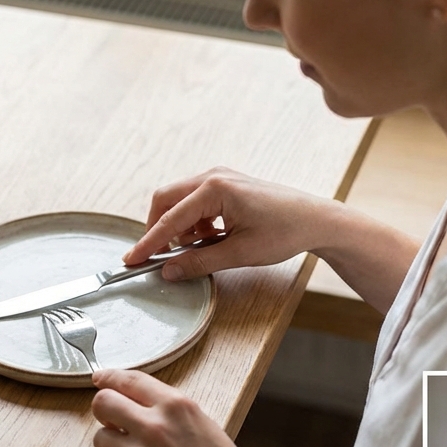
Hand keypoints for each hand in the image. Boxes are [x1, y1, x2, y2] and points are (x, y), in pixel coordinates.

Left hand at [89, 368, 272, 446]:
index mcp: (178, 407)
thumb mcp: (207, 429)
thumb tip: (141, 407)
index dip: (110, 377)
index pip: (130, 380)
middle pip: (103, 403)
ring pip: (100, 439)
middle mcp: (154, 426)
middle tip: (112, 420)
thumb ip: (173, 415)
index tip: (100, 378)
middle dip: (104, 409)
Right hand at [123, 167, 338, 280]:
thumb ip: (200, 262)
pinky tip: (212, 240)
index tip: (131, 260)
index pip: (169, 219)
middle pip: (166, 200)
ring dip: (180, 228)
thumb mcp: (240, 254)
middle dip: (158, 230)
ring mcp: (221, 177)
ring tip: (200, 250)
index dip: (149, 243)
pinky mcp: (227, 184)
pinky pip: (197, 202)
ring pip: (180, 201)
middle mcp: (214, 176)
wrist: (315, 219)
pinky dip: (195, 223)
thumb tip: (169, 271)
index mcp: (215, 189)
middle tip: (157, 258)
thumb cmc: (285, 232)